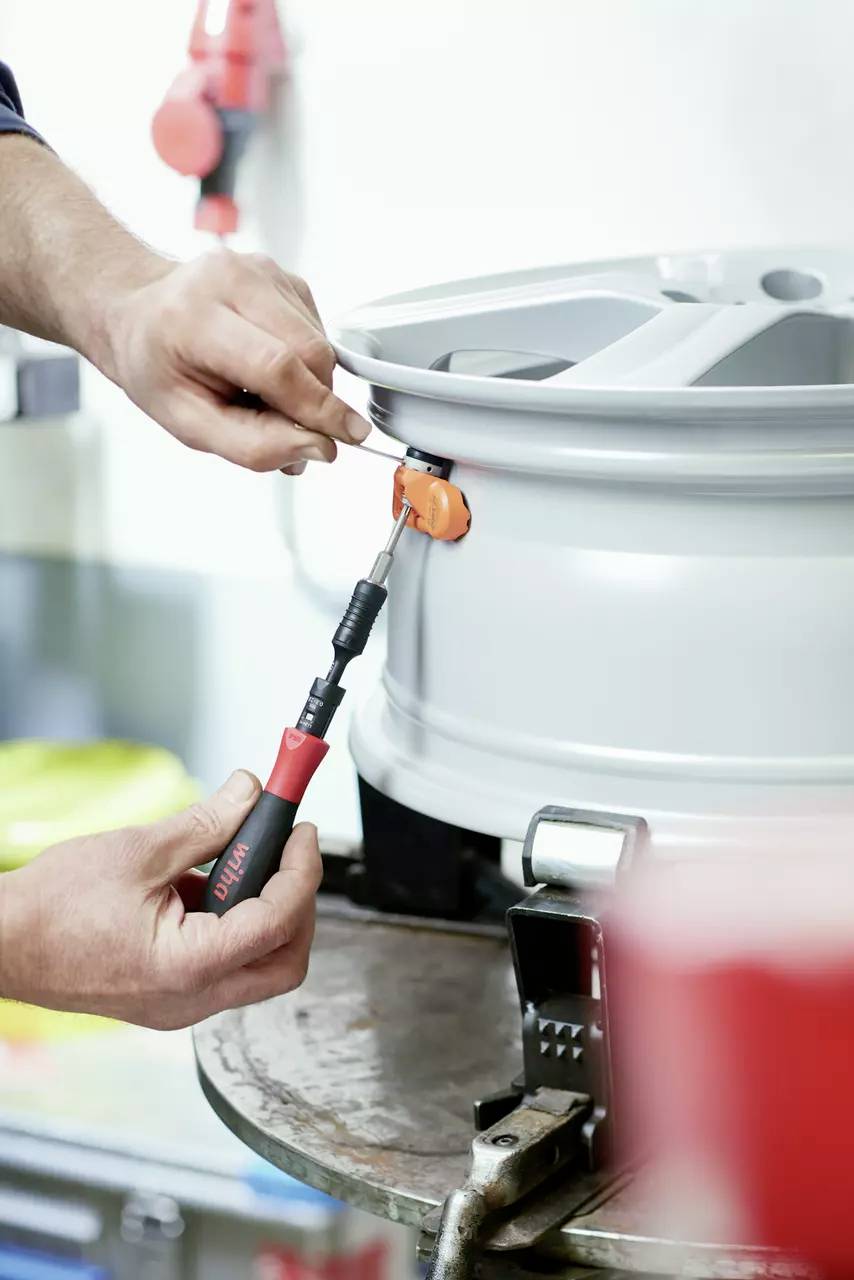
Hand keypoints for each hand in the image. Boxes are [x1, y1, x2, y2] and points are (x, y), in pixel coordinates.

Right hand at [0, 770, 321, 1029]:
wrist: (1, 944)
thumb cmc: (51, 909)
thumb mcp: (140, 851)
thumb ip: (207, 823)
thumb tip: (251, 795)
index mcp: (189, 968)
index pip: (279, 921)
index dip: (302, 870)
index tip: (301, 833)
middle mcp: (192, 999)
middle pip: (285, 961)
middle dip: (298, 903)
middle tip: (288, 855)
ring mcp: (181, 1004)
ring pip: (257, 965)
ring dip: (261, 911)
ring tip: (232, 863)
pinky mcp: (170, 996)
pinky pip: (223, 965)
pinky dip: (229, 924)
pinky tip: (201, 886)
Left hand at [97, 248, 369, 473]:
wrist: (138, 313)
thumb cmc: (158, 367)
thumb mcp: (188, 423)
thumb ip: (252, 445)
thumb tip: (318, 447)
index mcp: (195, 318)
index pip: (277, 366)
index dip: (319, 408)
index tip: (348, 436)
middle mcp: (231, 280)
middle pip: (309, 351)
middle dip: (317, 401)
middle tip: (292, 428)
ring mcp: (261, 270)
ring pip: (320, 342)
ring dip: (309, 383)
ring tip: (263, 392)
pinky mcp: (283, 275)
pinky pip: (317, 330)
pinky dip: (304, 361)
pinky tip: (270, 365)